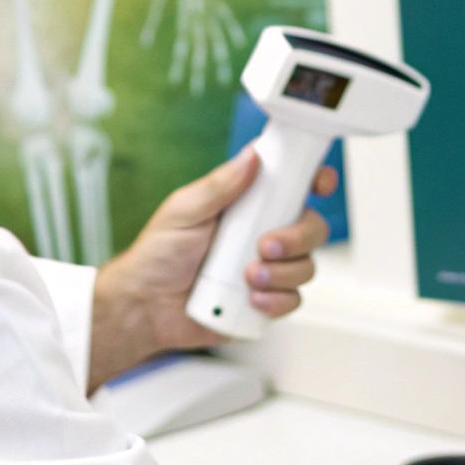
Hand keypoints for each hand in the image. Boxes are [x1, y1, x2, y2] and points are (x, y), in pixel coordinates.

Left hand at [86, 147, 336, 391]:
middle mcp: (264, 231)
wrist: (146, 307)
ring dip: (283, 272)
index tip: (318, 184)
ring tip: (247, 277)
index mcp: (248, 203)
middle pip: (312, 226)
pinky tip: (251, 299)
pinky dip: (277, 300)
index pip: (292, 182)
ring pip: (307, 265)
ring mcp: (269, 267)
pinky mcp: (267, 299)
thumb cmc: (158, 254)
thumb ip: (219, 185)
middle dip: (297, 237)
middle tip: (265, 245)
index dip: (314, 179)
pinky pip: (294, 299)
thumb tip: (252, 157)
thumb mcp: (183, 211)